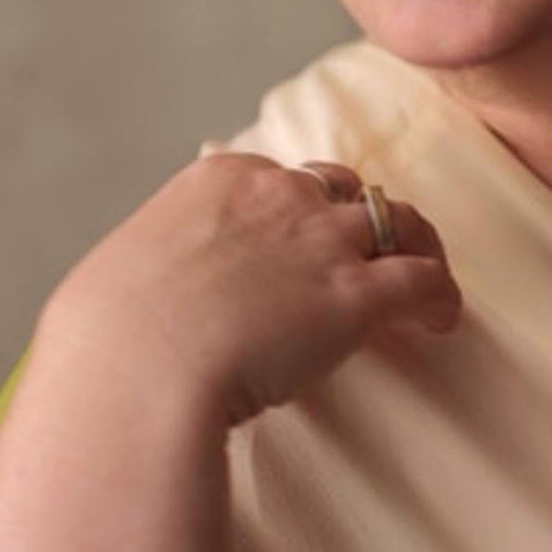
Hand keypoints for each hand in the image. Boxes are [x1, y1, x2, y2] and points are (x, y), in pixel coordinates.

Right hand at [40, 153, 461, 429]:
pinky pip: (422, 280)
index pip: (283, 178)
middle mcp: (281, 194)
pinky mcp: (356, 294)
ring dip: (417, 247)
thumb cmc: (109, 339)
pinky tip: (443, 319)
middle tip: (368, 254)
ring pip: (398, 222)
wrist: (134, 373)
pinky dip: (441, 296)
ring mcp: (324, 240)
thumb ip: (161, 260)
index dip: (301, 209)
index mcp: (222, 179)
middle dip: (357, 220)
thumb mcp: (125, 270)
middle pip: (344, 191)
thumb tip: (156, 286)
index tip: (303, 238)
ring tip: (427, 277)